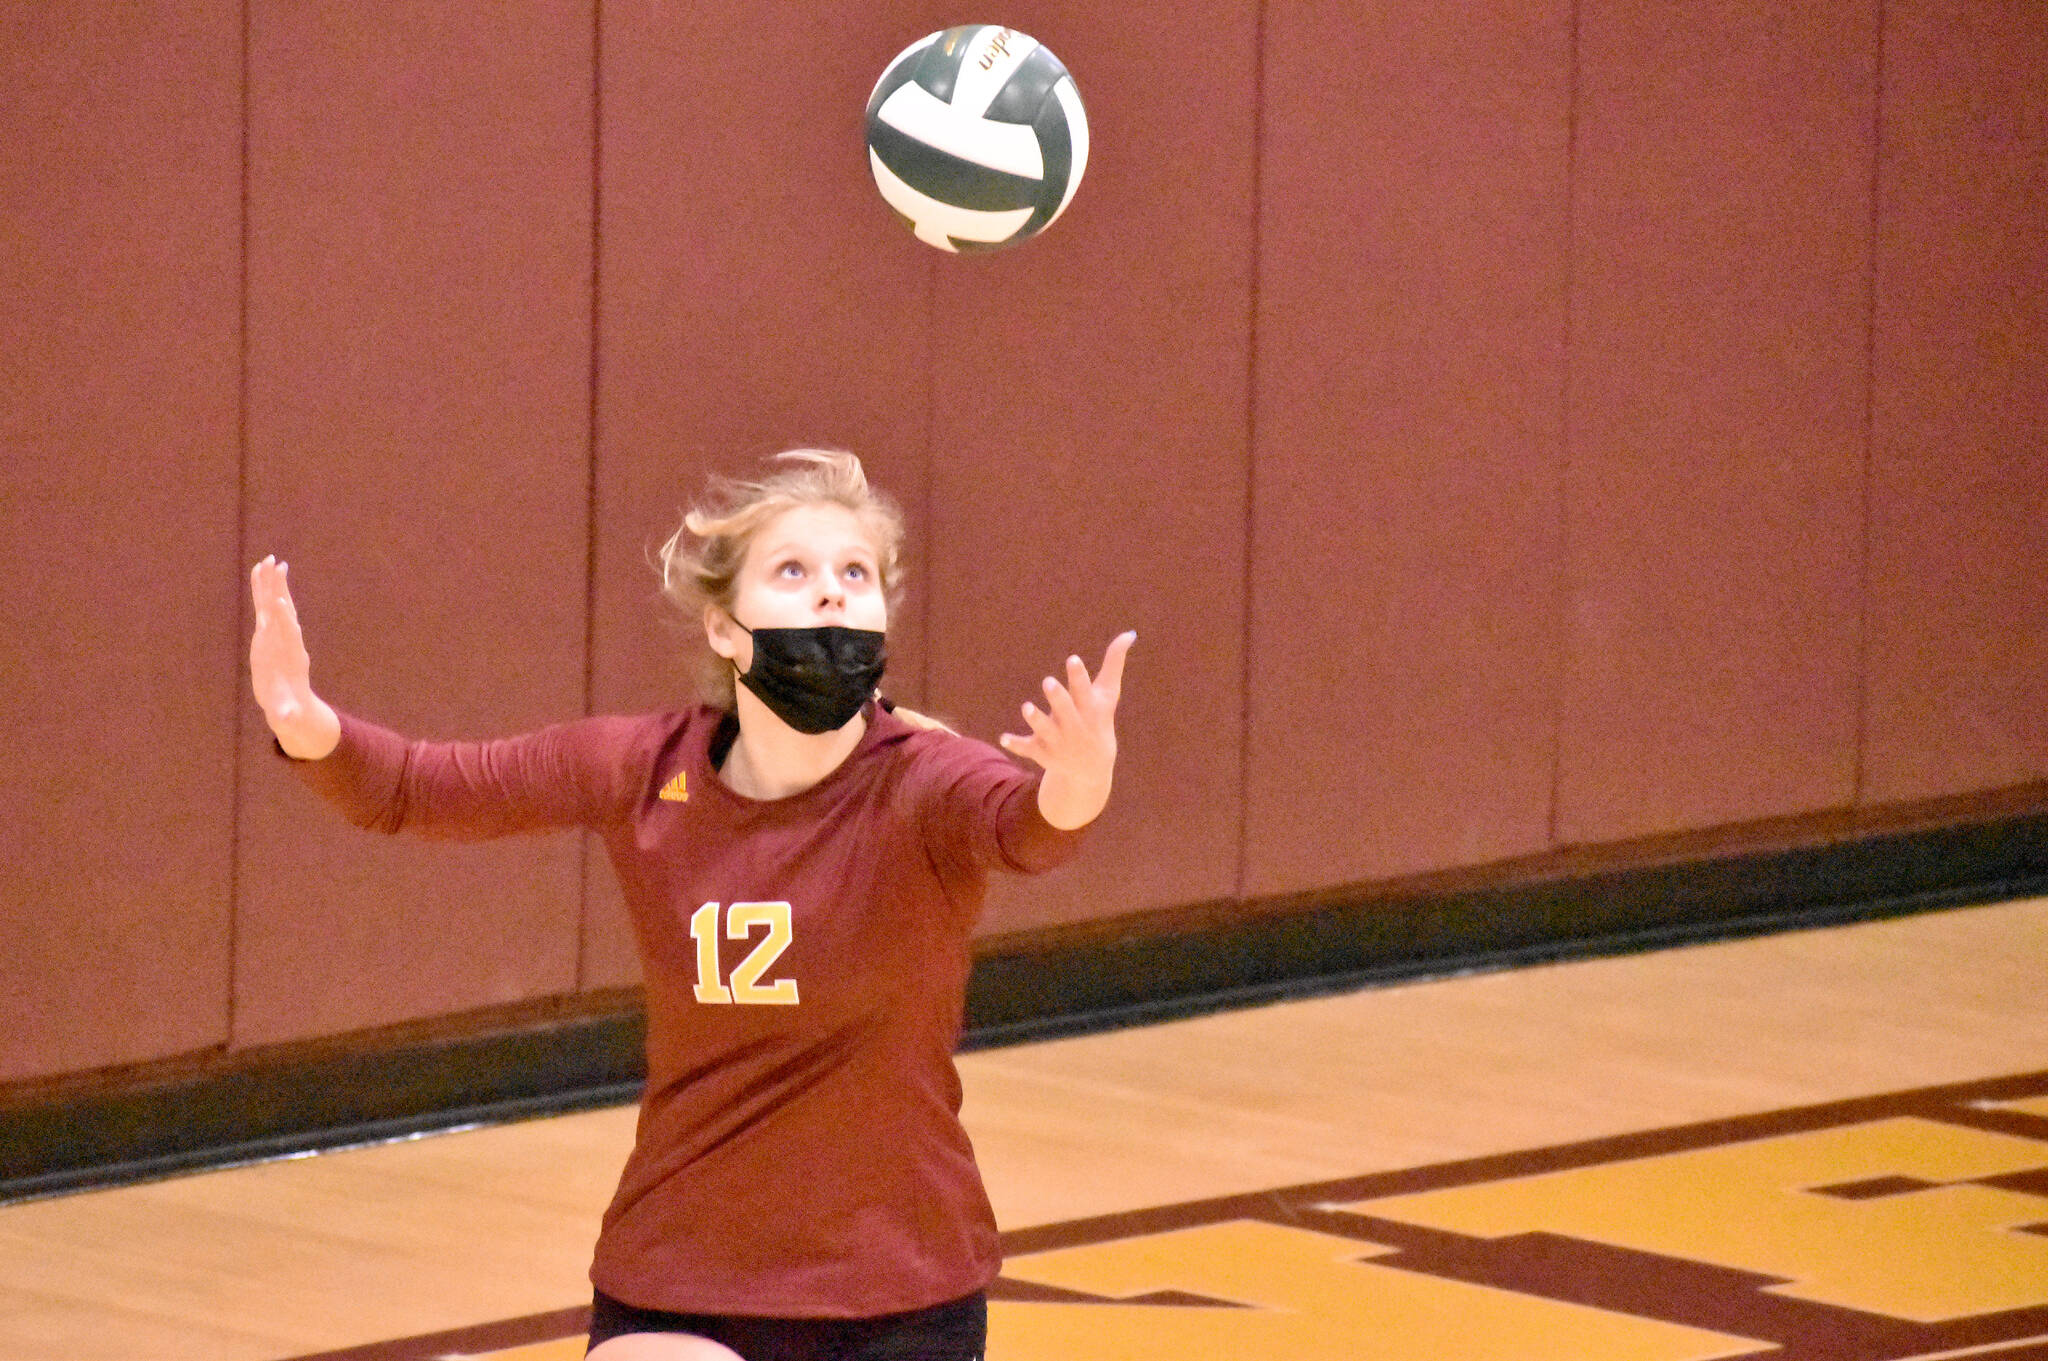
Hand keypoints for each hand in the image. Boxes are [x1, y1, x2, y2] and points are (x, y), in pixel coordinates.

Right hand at [249, 556, 339, 758]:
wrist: (294, 705)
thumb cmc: (288, 710)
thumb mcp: (287, 715)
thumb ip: (286, 715)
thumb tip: (286, 719)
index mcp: (291, 657)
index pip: (289, 635)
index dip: (286, 621)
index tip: (283, 603)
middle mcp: (287, 641)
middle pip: (283, 612)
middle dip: (279, 591)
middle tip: (277, 566)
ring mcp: (280, 634)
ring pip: (275, 604)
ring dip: (272, 584)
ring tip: (269, 561)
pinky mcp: (270, 632)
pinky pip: (266, 607)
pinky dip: (263, 590)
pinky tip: (260, 571)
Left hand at [1000, 631, 1133, 829]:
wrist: (1092, 768)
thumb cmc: (1098, 719)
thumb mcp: (1108, 693)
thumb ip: (1114, 662)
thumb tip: (1129, 633)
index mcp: (1090, 709)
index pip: (1084, 691)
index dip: (1078, 676)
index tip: (1072, 659)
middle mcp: (1075, 725)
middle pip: (1065, 710)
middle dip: (1058, 698)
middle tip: (1048, 681)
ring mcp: (1058, 740)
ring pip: (1045, 730)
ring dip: (1036, 719)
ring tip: (1027, 707)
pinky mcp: (1042, 751)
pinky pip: (1027, 748)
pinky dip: (1016, 744)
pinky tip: (1003, 738)